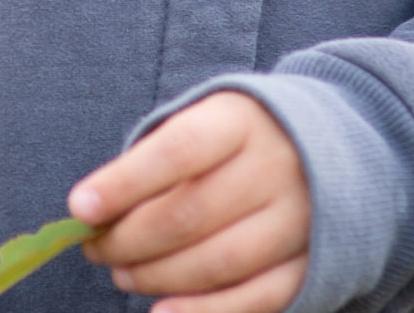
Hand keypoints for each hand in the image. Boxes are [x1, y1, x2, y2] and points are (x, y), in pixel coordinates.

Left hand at [69, 91, 310, 312]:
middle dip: (129, 239)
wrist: (332, 147)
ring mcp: (299, 220)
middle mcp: (277, 167)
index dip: (125, 182)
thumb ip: (154, 159)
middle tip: (96, 247)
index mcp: (243, 120)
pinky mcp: (310, 264)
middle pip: (191, 214)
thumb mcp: (204, 121)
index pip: (178, 150)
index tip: (80, 207)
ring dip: (156, 277)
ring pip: (217, 262)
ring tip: (122, 274)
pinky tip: (161, 312)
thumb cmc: (238, 140)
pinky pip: (253, 298)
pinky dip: (202, 312)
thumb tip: (93, 211)